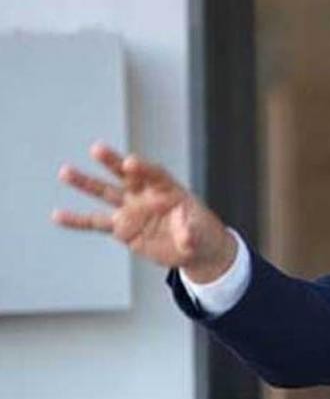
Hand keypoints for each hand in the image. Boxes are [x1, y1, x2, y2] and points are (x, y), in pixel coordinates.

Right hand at [53, 142, 235, 282]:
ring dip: (86, 183)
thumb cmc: (201, 233)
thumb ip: (191, 231)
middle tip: (97, 149)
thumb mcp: (201, 233)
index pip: (154, 174)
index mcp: (168, 189)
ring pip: (106, 193)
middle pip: (126, 175)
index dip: (142, 168)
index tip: (130, 163)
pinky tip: (59, 215)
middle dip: (112, 162)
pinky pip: (97, 223)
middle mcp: (145, 194)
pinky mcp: (122, 227)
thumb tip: (186, 234)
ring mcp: (131, 209)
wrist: (194, 249)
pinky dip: (78, 220)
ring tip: (66, 172)